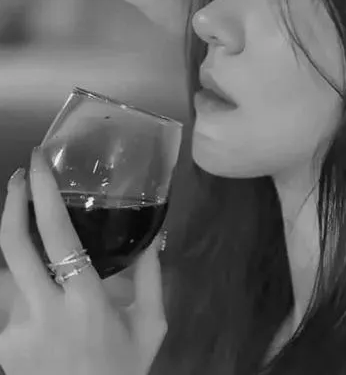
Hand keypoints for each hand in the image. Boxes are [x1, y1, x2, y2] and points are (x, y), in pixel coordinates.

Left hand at [0, 149, 166, 374]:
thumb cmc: (123, 370)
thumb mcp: (150, 326)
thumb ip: (151, 278)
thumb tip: (155, 236)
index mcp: (85, 302)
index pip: (57, 237)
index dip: (43, 197)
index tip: (38, 166)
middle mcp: (43, 312)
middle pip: (13, 247)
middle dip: (12, 204)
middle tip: (19, 176)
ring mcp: (14, 332)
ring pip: (5, 274)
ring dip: (13, 242)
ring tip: (26, 220)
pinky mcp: (1, 347)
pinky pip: (4, 302)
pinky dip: (15, 282)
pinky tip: (32, 281)